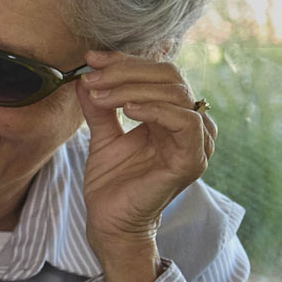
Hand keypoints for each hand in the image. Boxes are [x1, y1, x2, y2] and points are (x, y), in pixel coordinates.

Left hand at [76, 50, 216, 273]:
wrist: (110, 222)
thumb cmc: (111, 182)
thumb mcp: (102, 135)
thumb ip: (99, 106)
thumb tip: (85, 75)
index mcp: (172, 115)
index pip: (159, 73)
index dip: (126, 61)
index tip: (91, 59)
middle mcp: (191, 124)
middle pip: (169, 76)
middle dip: (127, 71)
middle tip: (92, 77)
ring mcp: (196, 142)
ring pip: (176, 93)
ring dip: (133, 88)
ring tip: (100, 95)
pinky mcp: (193, 160)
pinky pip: (185, 122)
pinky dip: (155, 109)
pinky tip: (127, 110)